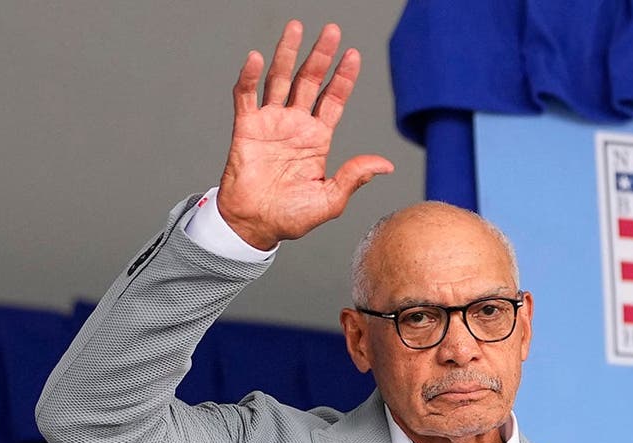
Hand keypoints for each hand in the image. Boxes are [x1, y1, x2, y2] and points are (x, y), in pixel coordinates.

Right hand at [216, 21, 394, 249]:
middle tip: (332, 31)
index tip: (354, 54)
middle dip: (321, 56)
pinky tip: (255, 58)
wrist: (254, 225)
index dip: (343, 77)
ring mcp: (270, 123)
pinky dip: (249, 77)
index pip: (334, 100)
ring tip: (296, 28)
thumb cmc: (290, 217)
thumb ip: (354, 177)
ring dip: (287, 53)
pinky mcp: (246, 128)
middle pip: (310, 81)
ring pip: (280, 80)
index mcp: (317, 139)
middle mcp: (295, 125)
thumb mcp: (330, 200)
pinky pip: (246, 96)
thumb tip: (386, 165)